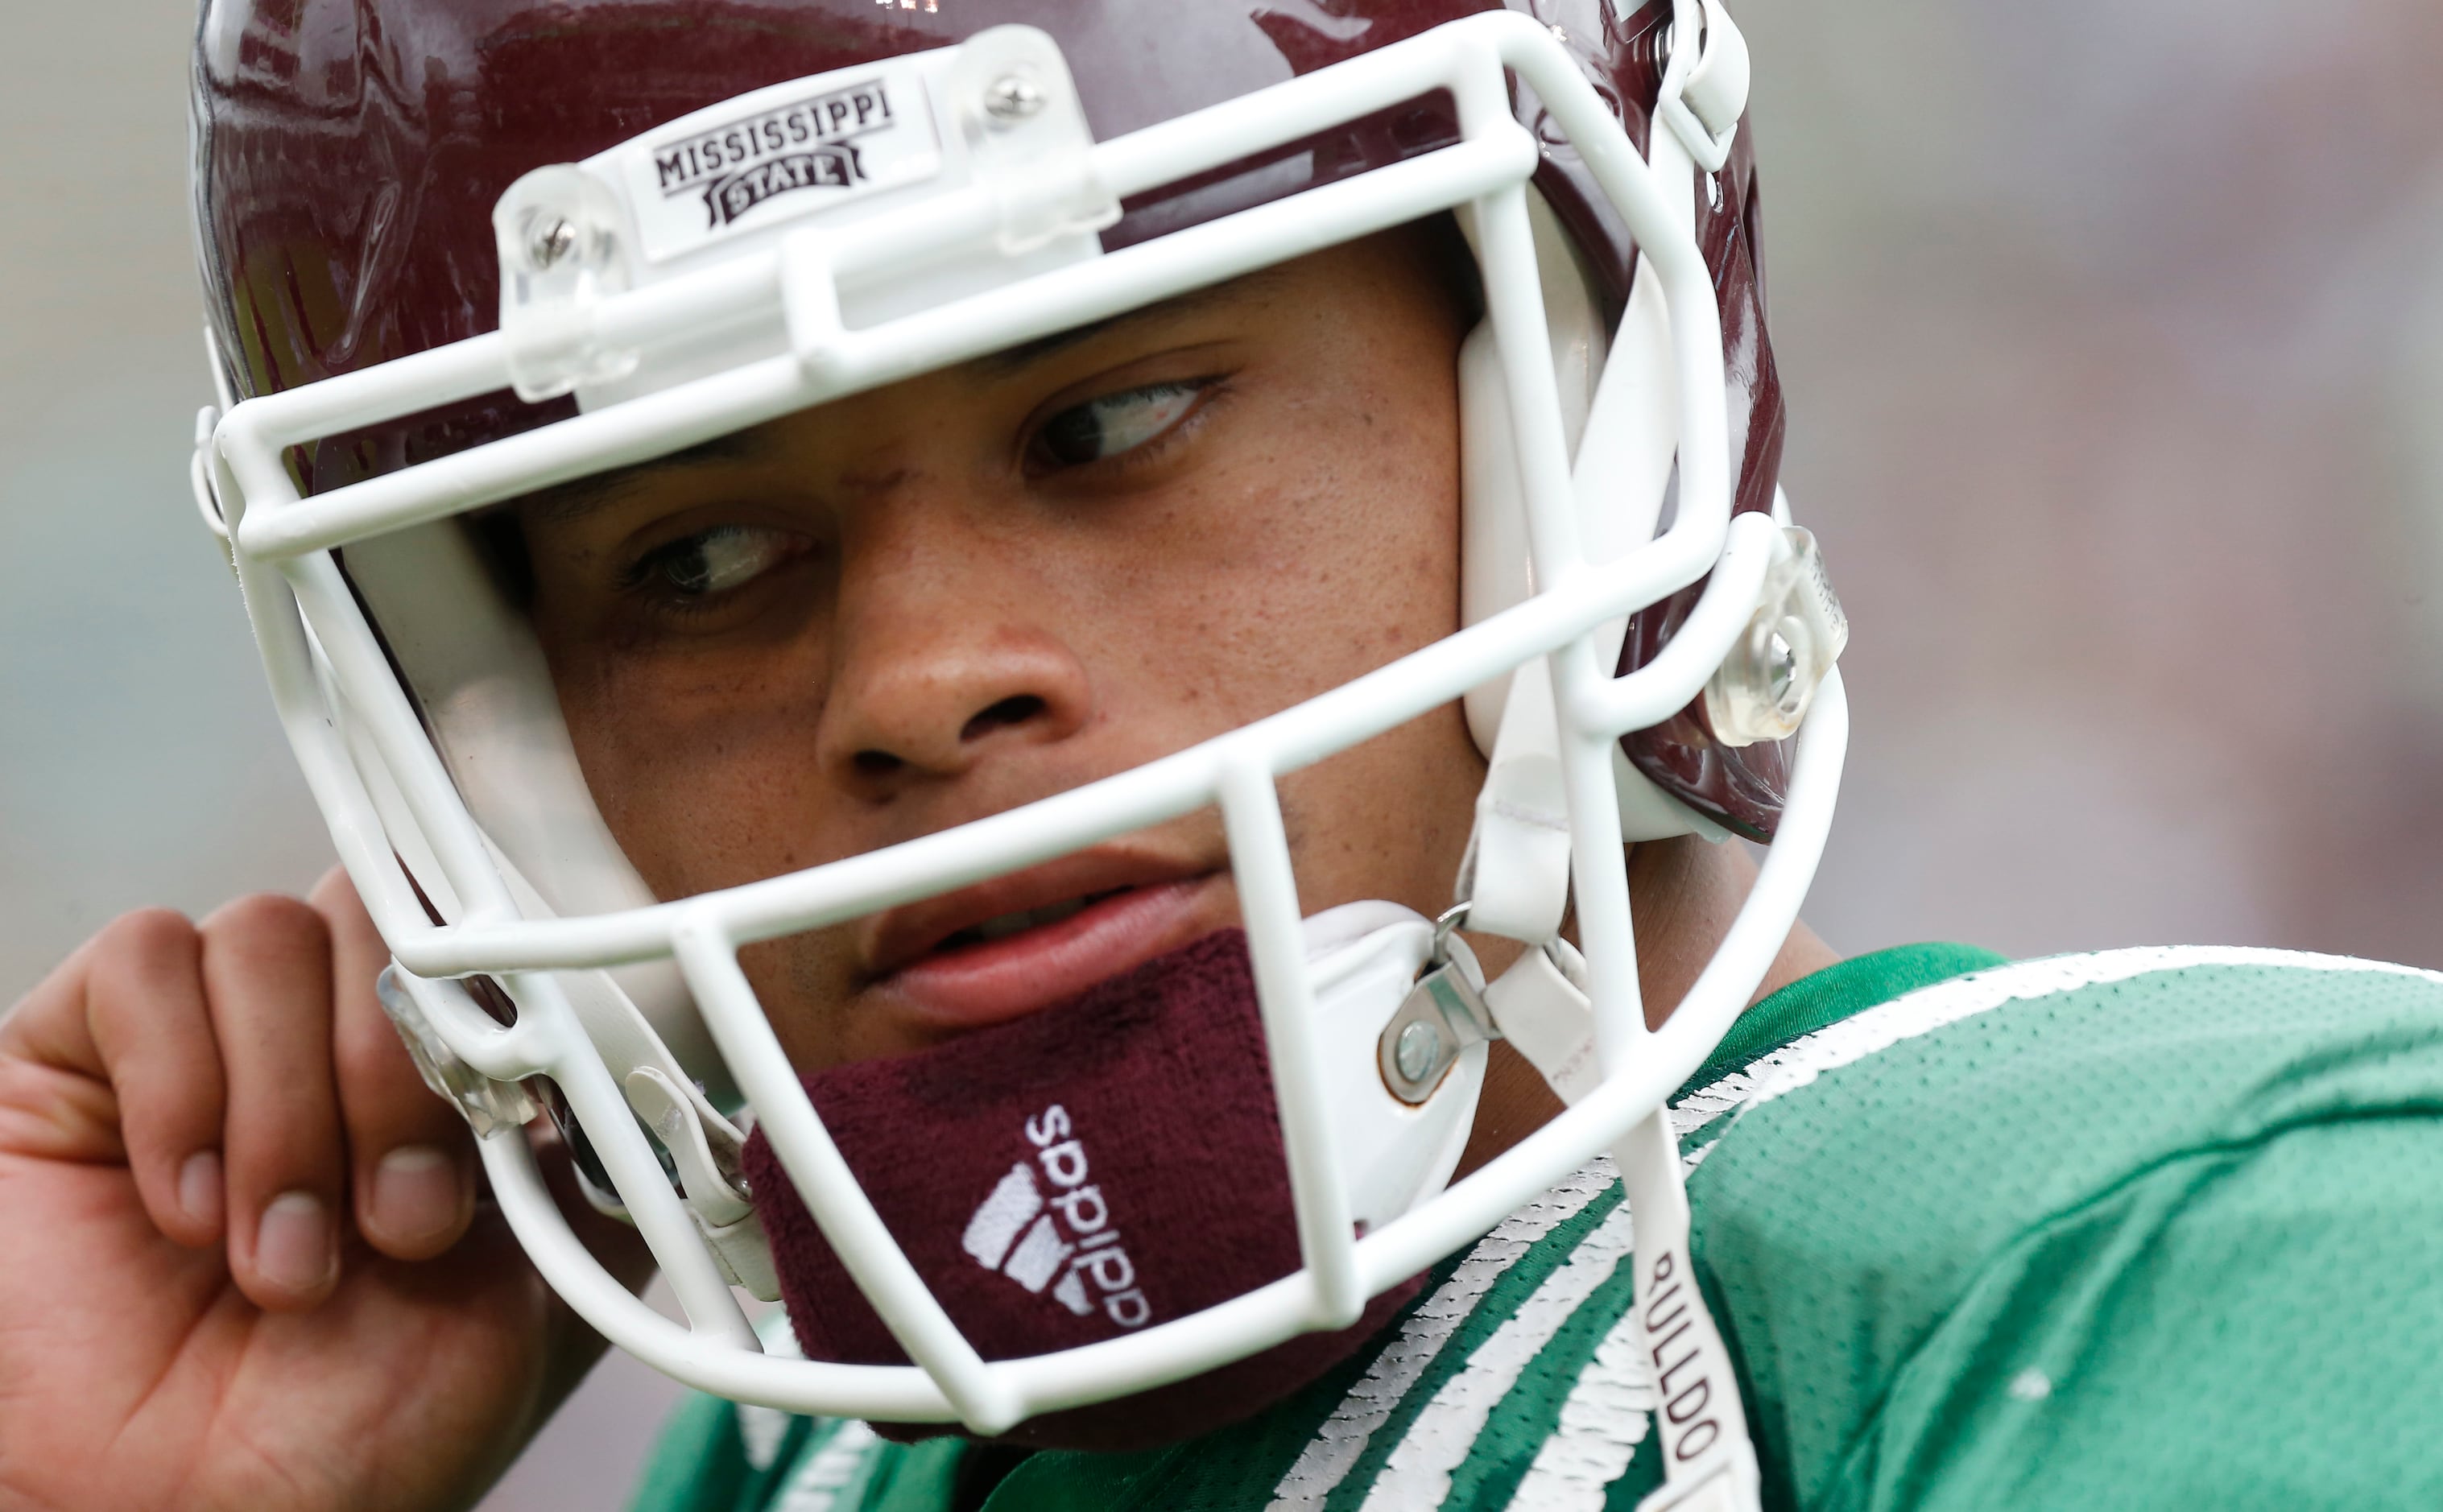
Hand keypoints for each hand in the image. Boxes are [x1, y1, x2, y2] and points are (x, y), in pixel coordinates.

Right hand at [0, 869, 627, 1511]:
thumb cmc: (366, 1433)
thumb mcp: (551, 1287)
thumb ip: (606, 1154)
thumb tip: (651, 1045)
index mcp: (454, 1078)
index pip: (490, 941)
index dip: (508, 998)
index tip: (518, 1102)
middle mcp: (335, 1039)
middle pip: (386, 913)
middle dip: (403, 1069)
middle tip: (403, 1222)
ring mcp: (214, 1035)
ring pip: (272, 934)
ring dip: (293, 1105)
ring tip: (287, 1260)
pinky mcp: (83, 1052)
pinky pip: (146, 962)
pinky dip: (183, 1087)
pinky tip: (188, 1210)